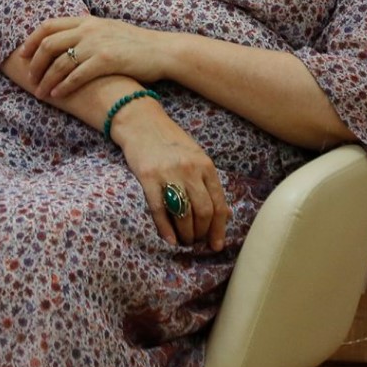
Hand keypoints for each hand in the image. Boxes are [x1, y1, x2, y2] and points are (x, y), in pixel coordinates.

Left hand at [21, 16, 172, 101]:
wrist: (162, 51)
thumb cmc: (136, 43)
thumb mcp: (109, 28)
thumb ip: (89, 29)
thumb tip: (73, 28)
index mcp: (87, 20)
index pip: (48, 25)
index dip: (31, 41)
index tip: (23, 55)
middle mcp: (89, 29)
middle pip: (49, 44)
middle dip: (34, 64)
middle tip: (30, 79)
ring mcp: (97, 44)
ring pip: (60, 62)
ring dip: (46, 80)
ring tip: (41, 93)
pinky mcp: (107, 60)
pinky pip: (77, 75)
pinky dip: (63, 86)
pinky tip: (57, 95)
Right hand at [110, 101, 228, 250]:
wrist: (141, 122)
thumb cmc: (171, 142)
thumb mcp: (196, 157)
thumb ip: (208, 183)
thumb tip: (225, 213)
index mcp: (205, 165)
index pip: (218, 203)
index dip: (219, 228)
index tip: (216, 245)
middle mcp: (190, 169)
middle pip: (203, 211)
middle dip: (201, 233)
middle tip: (196, 242)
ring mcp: (169, 173)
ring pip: (184, 213)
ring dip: (186, 233)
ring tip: (184, 241)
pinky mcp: (148, 177)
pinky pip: (159, 209)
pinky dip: (166, 228)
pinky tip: (169, 239)